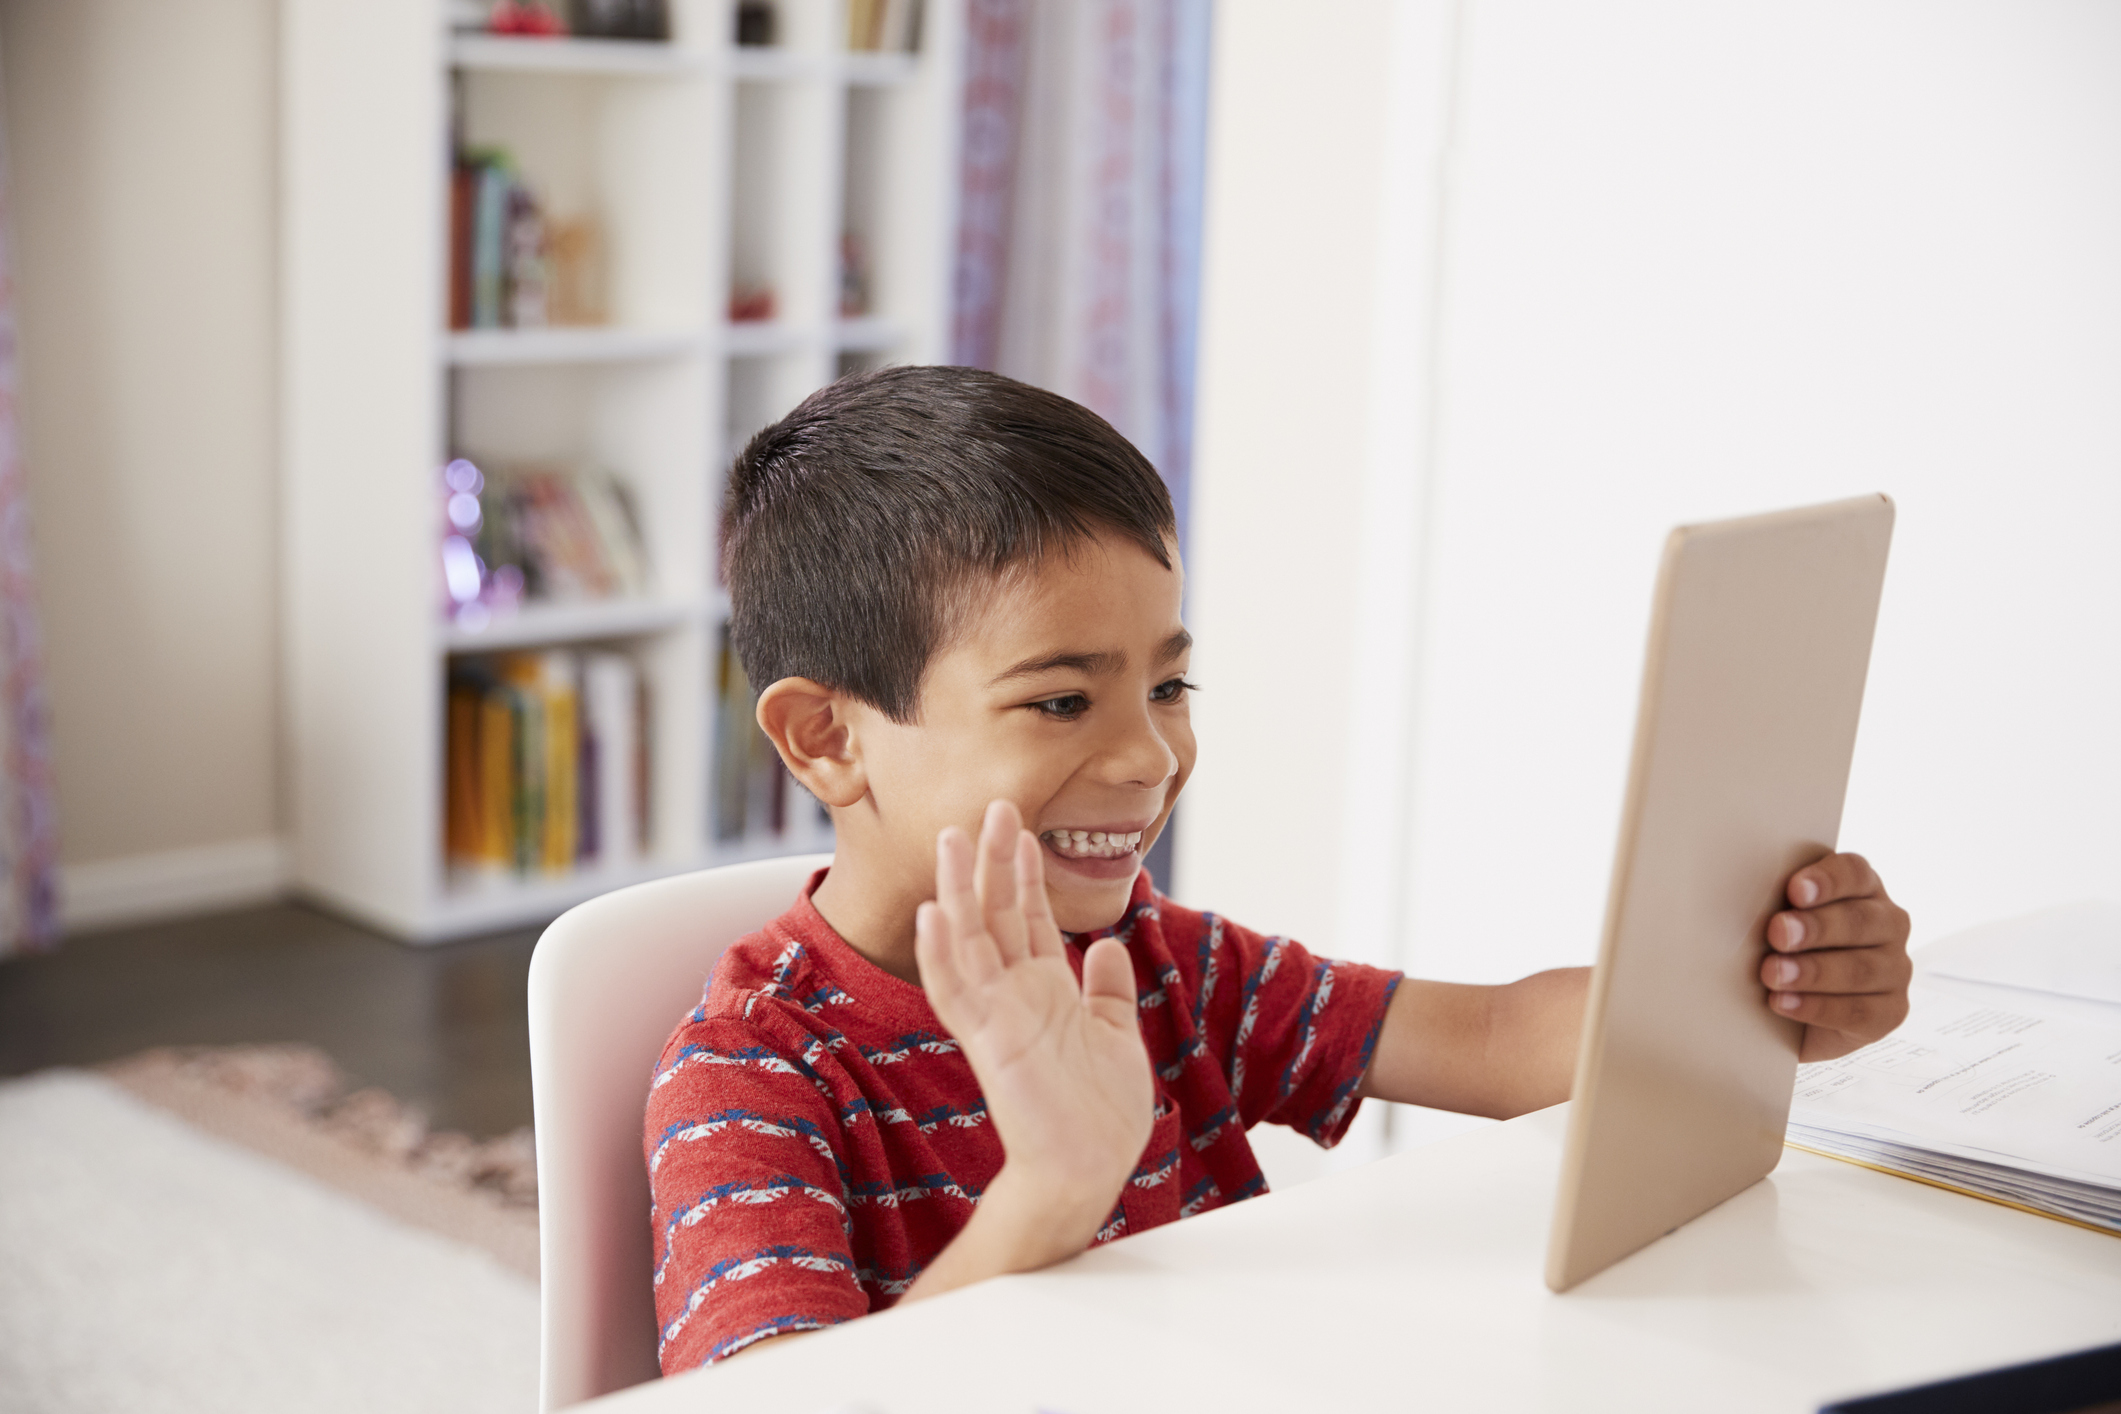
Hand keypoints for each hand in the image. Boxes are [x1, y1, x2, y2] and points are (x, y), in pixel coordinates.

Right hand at [914, 800, 1153, 1265]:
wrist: (1088, 1170)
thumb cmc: (1100, 1114)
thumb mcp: (1116, 1036)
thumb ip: (1109, 991)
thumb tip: (1110, 947)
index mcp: (1046, 990)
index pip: (1031, 917)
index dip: (1025, 872)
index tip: (1022, 827)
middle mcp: (1016, 995)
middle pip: (998, 913)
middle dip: (994, 859)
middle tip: (992, 804)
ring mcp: (998, 1016)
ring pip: (970, 939)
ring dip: (959, 888)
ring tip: (952, 836)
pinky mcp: (989, 1042)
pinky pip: (958, 990)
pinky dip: (944, 952)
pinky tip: (936, 913)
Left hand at [1760, 853, 1911, 1062]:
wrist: (1790, 1012)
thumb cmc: (1782, 949)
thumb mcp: (1777, 919)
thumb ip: (1775, 903)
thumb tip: (1744, 897)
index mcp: (1862, 889)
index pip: (1855, 873)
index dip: (1827, 880)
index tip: (1794, 889)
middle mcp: (1888, 924)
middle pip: (1859, 920)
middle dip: (1815, 927)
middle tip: (1777, 933)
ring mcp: (1894, 969)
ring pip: (1860, 968)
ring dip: (1812, 971)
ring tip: (1772, 974)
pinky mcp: (1890, 1011)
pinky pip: (1859, 1011)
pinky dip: (1817, 1007)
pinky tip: (1784, 1002)